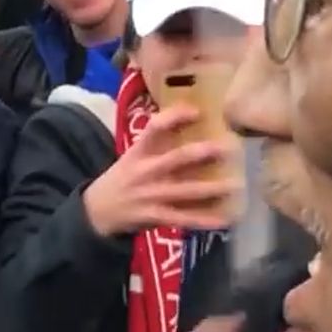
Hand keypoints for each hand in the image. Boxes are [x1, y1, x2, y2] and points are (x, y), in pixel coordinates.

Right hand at [82, 106, 236, 235]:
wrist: (95, 212)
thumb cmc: (122, 179)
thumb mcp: (132, 158)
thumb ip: (156, 146)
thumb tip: (193, 127)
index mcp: (138, 152)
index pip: (154, 128)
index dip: (175, 117)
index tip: (198, 111)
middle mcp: (144, 171)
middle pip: (175, 159)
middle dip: (202, 153)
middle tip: (227, 148)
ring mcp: (150, 195)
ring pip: (185, 191)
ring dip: (211, 188)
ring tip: (235, 184)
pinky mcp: (154, 216)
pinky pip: (182, 218)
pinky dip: (203, 219)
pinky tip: (224, 219)